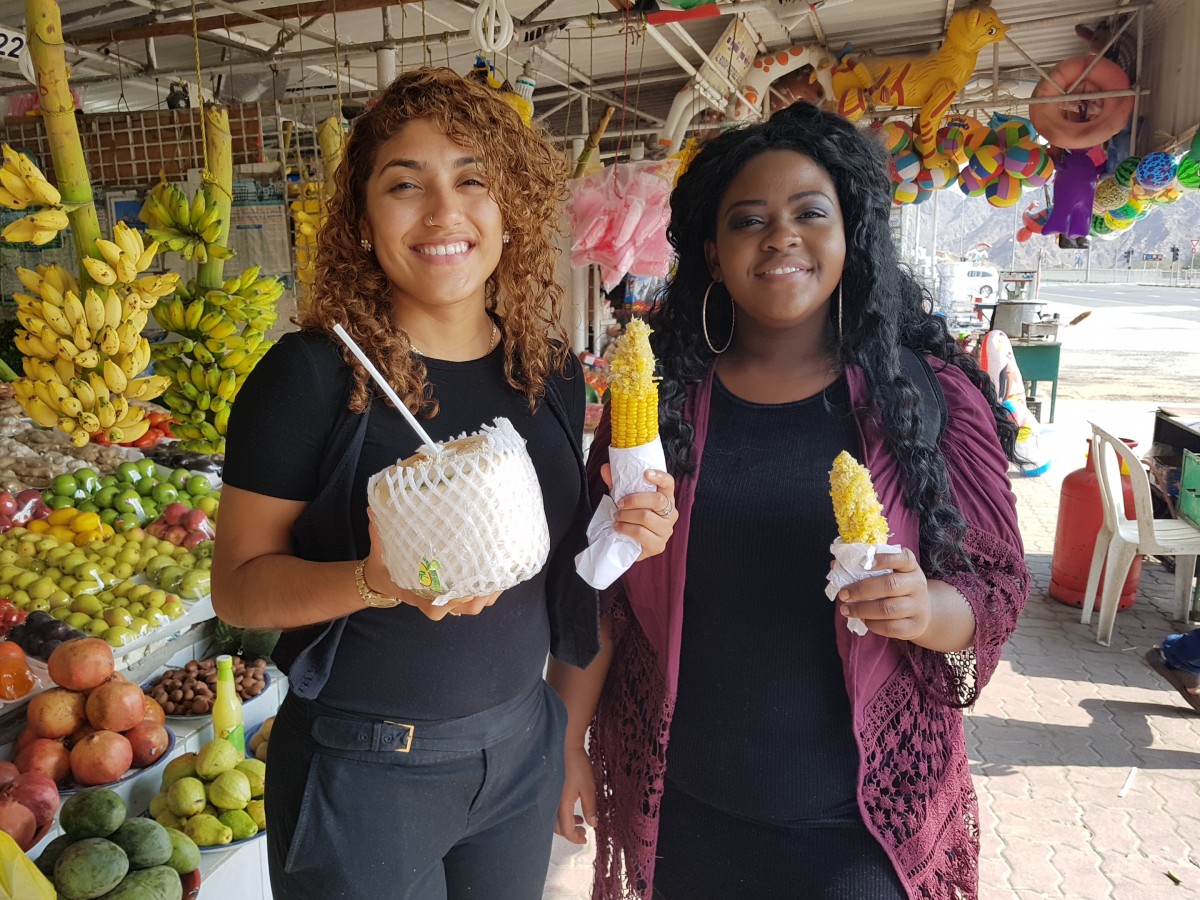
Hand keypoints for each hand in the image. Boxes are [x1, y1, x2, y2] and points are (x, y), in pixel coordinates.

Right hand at [366, 512, 501, 620]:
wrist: (383, 579)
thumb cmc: (384, 565)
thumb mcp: (379, 551)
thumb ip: (379, 533)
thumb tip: (374, 510)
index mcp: (422, 598)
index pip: (441, 607)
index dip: (458, 599)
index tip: (469, 584)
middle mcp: (439, 603)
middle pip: (468, 606)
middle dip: (484, 592)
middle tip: (496, 570)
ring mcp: (451, 601)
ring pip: (478, 604)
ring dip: (492, 590)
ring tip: (505, 569)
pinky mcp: (460, 595)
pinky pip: (481, 597)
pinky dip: (493, 588)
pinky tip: (504, 570)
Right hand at [555, 745, 596, 844]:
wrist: (572, 753)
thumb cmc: (581, 769)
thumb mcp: (589, 790)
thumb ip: (590, 808)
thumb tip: (593, 825)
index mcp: (564, 805)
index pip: (566, 829)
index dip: (575, 838)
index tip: (586, 841)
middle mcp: (558, 804)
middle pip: (560, 827)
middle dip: (571, 834)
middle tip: (585, 835)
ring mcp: (559, 799)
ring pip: (560, 821)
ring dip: (570, 826)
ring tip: (583, 824)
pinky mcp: (561, 794)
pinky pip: (562, 812)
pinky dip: (570, 818)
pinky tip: (580, 814)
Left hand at [601, 465, 677, 561]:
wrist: (631, 546)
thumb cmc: (632, 518)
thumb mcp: (625, 499)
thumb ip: (618, 484)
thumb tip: (606, 468)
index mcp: (666, 498)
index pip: (669, 483)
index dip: (660, 477)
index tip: (645, 473)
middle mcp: (671, 514)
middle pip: (657, 500)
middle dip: (634, 500)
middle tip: (620, 504)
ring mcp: (666, 530)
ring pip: (646, 517)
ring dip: (626, 515)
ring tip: (617, 517)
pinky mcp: (658, 545)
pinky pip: (641, 533)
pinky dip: (626, 528)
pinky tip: (619, 527)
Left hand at [836, 548, 931, 641]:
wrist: (922, 613)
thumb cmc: (898, 590)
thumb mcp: (890, 575)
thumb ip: (865, 568)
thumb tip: (835, 565)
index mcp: (911, 568)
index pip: (903, 558)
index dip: (885, 559)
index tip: (865, 563)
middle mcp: (917, 585)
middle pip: (890, 585)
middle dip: (861, 589)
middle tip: (843, 594)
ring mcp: (918, 607)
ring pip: (888, 609)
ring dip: (862, 610)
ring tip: (846, 609)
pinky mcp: (914, 627)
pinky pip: (890, 627)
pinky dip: (872, 624)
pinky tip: (863, 620)